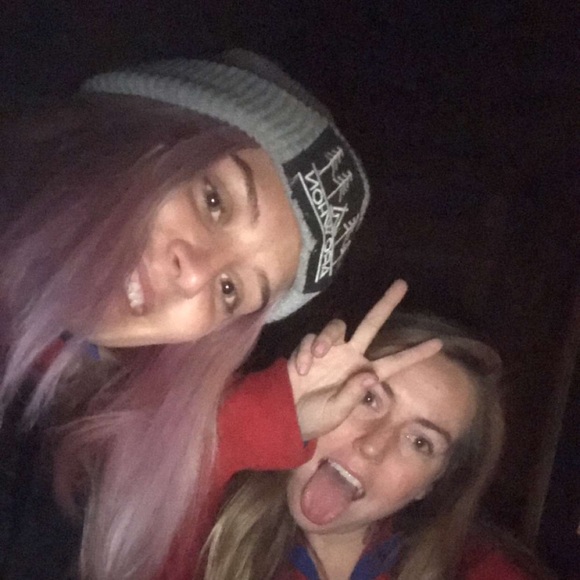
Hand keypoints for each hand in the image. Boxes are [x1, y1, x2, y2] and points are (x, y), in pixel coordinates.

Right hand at [288, 280, 441, 440]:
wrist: (285, 414)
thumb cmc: (315, 418)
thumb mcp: (336, 412)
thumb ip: (353, 395)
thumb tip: (369, 374)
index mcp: (364, 374)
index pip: (394, 362)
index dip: (415, 354)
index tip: (439, 343)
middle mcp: (351, 356)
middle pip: (371, 324)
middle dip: (386, 304)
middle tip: (402, 284)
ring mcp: (330, 351)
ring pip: (337, 326)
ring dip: (327, 337)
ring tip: (317, 355)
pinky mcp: (309, 349)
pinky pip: (310, 339)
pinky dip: (305, 352)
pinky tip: (301, 370)